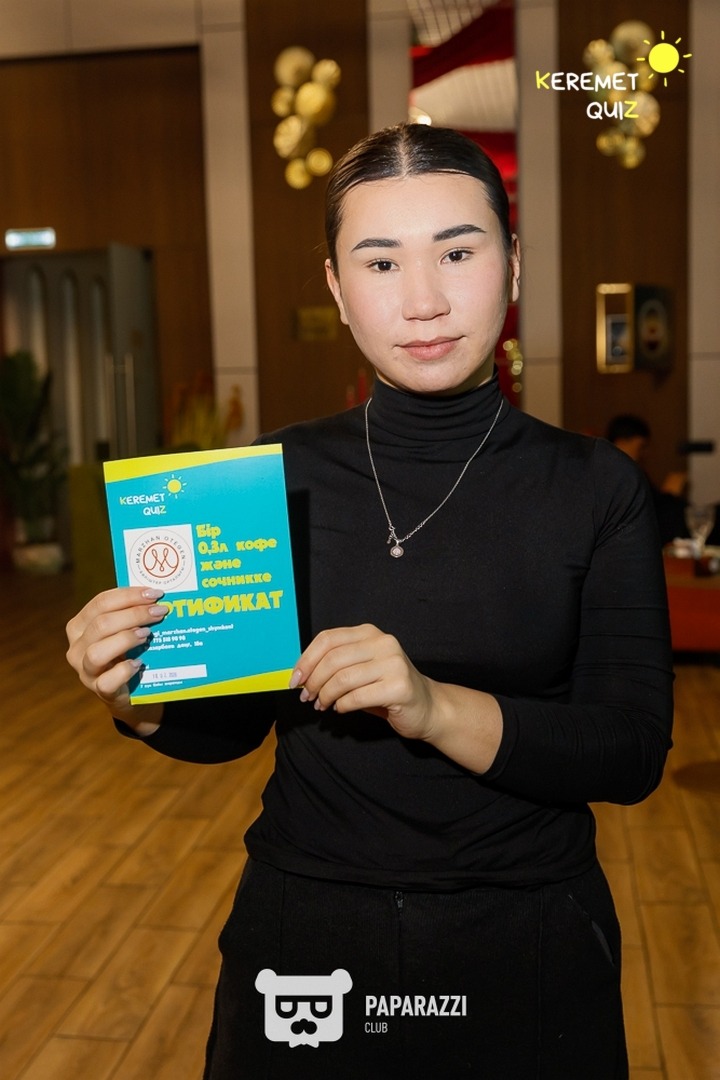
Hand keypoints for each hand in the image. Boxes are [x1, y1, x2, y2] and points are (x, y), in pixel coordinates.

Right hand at [66, 586, 167, 734]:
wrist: (132, 691)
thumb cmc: (128, 653)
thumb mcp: (124, 630)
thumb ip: (131, 614)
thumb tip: (157, 597)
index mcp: (80, 626)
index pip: (101, 603)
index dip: (128, 596)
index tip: (154, 593)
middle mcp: (77, 647)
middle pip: (101, 624)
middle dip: (134, 614)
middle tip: (159, 611)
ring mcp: (85, 671)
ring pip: (97, 652)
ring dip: (126, 639)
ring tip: (148, 634)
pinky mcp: (100, 691)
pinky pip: (107, 681)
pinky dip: (124, 671)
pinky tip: (140, 663)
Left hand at [291, 623, 503, 771]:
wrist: (427, 706)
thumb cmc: (386, 688)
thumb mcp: (360, 668)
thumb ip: (336, 664)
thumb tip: (300, 674)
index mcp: (370, 633)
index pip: (328, 638)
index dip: (306, 659)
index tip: (295, 679)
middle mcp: (383, 643)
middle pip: (333, 659)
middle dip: (313, 681)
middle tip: (307, 696)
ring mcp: (393, 664)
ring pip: (343, 679)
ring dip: (326, 695)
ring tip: (322, 705)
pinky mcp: (399, 686)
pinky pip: (357, 697)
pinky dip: (342, 706)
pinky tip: (341, 709)